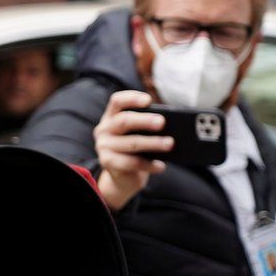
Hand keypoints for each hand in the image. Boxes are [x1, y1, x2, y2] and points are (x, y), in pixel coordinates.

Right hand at [93, 90, 172, 210]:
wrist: (123, 176)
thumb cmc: (136, 150)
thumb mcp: (139, 134)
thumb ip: (148, 127)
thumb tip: (171, 125)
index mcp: (111, 116)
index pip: (117, 101)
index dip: (132, 98)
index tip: (148, 100)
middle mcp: (104, 129)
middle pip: (123, 121)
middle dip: (144, 120)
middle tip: (162, 122)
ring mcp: (103, 146)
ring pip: (130, 143)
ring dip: (152, 143)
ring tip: (170, 144)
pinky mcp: (107, 162)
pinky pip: (131, 163)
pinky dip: (149, 164)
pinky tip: (161, 166)